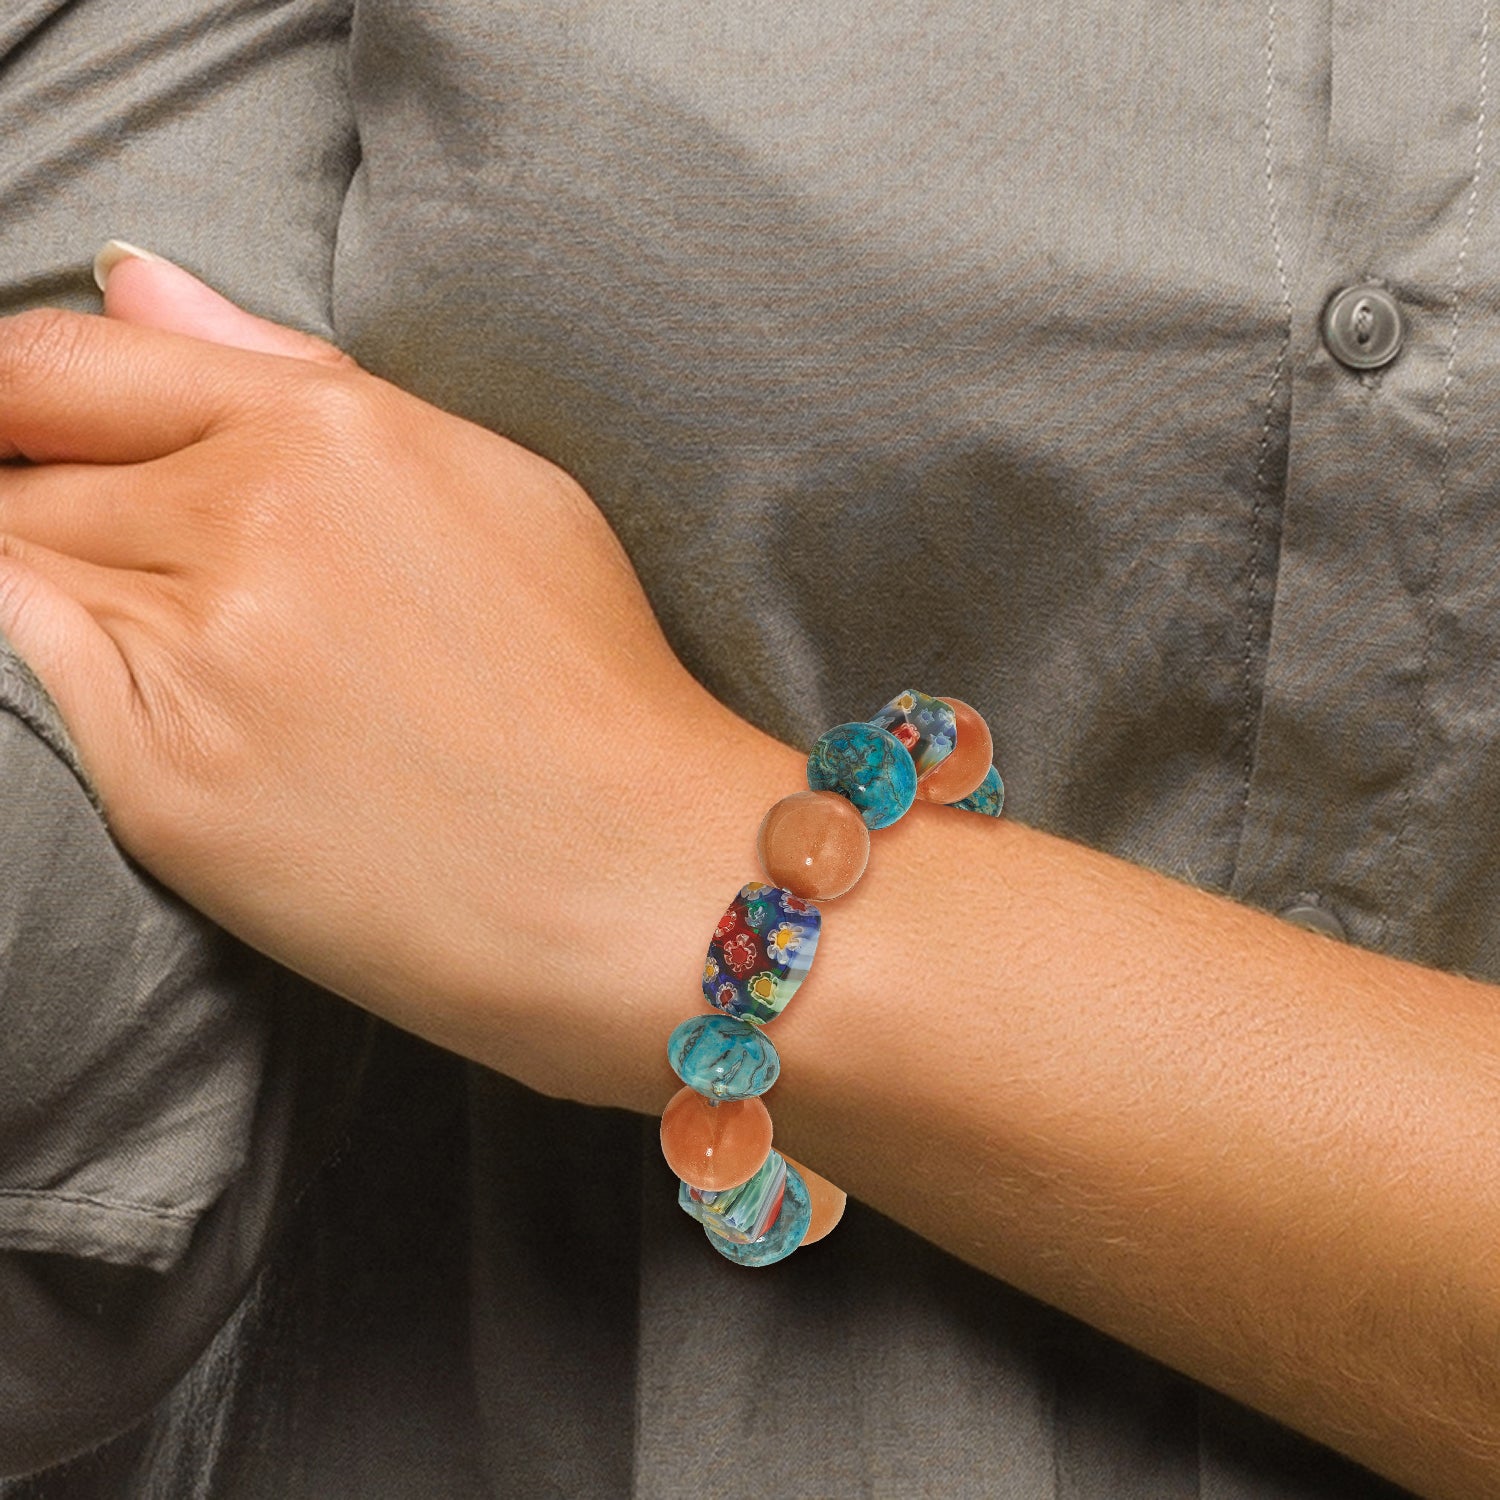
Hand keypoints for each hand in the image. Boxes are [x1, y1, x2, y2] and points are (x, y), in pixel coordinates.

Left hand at [0, 252, 782, 1106]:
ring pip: (16, 572)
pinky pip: (31, 684)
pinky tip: (170, 709)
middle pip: (27, 472)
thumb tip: (137, 282)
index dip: (17, 398)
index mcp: (333, 431)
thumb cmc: (593, 686)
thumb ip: (292, 373)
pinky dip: (56, 676)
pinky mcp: (165, 784)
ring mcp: (199, 655)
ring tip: (194, 659)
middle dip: (47, 507)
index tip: (31, 440)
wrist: (640, 878)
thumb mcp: (493, 484)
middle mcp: (250, 520)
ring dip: (63, 598)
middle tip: (155, 585)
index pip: (66, 363)